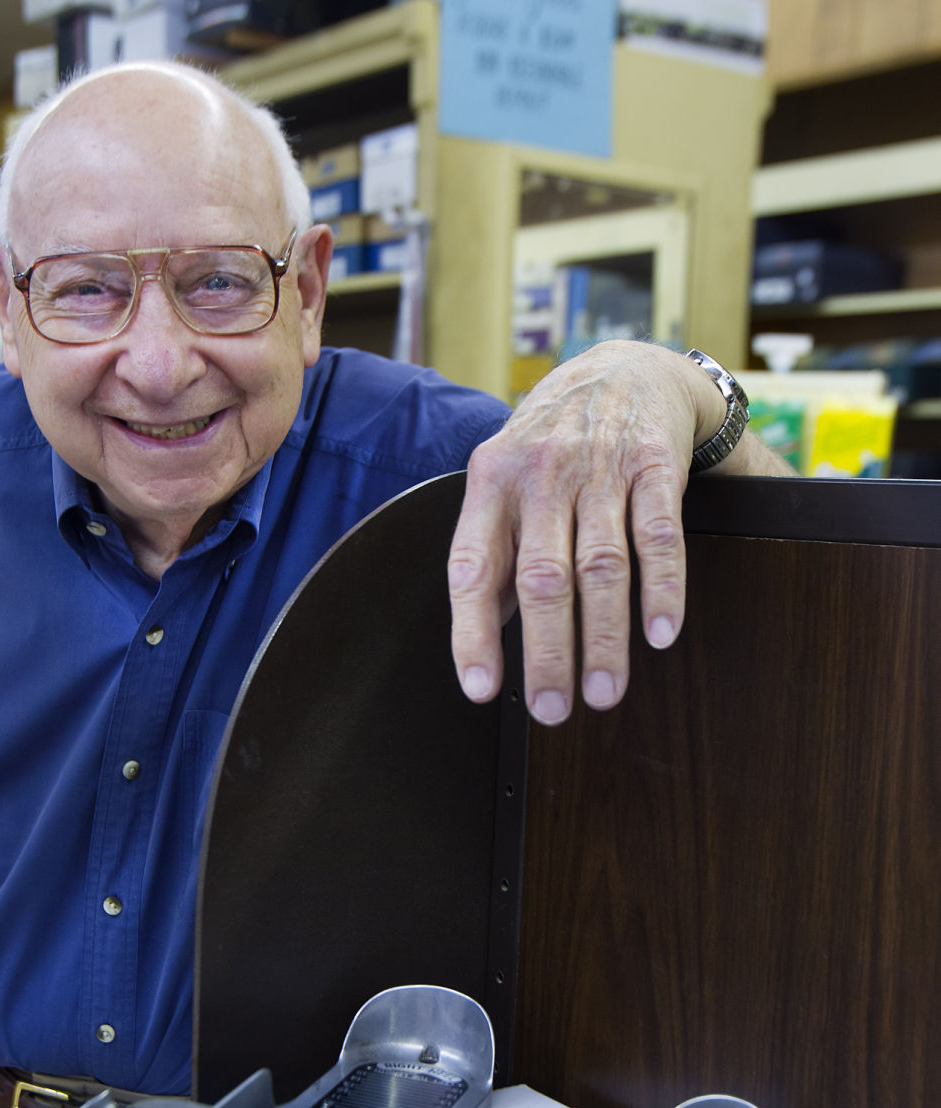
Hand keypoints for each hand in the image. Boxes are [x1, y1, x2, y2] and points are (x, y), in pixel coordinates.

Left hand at [448, 340, 727, 723]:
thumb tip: (480, 644)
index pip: (473, 568)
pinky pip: (658, 537)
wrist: (623, 369)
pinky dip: (662, 589)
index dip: (474, 633)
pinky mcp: (655, 465)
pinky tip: (661, 634)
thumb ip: (493, 556)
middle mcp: (542, 475)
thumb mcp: (505, 484)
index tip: (482, 690)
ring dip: (605, 638)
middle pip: (541, 579)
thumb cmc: (553, 446)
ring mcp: (601, 468)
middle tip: (553, 710)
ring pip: (600, 567)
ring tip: (605, 692)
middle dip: (548, 653)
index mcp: (492, 484)